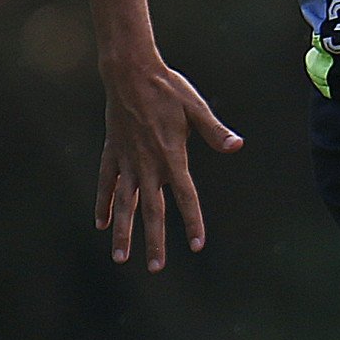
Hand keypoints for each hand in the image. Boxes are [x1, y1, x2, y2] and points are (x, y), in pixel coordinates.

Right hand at [95, 56, 241, 270]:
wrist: (130, 71)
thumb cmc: (167, 88)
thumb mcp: (195, 107)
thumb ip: (214, 131)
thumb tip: (236, 145)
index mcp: (172, 156)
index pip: (186, 197)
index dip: (193, 221)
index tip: (198, 245)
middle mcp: (148, 164)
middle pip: (152, 210)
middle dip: (155, 240)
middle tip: (156, 268)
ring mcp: (127, 160)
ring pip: (125, 203)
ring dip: (123, 231)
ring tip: (120, 257)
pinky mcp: (113, 152)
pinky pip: (107, 183)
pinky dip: (104, 202)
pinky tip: (102, 222)